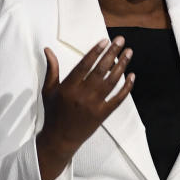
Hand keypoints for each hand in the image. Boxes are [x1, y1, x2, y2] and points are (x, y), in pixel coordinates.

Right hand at [36, 37, 134, 179]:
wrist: (60, 138)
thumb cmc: (54, 112)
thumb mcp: (48, 90)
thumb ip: (52, 69)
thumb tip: (48, 49)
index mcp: (68, 87)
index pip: (84, 65)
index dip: (95, 52)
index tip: (105, 41)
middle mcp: (82, 95)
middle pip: (100, 70)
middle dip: (112, 53)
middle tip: (121, 41)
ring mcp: (94, 105)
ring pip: (111, 82)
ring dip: (122, 66)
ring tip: (129, 53)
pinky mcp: (103, 114)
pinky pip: (118, 99)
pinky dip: (126, 87)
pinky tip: (132, 76)